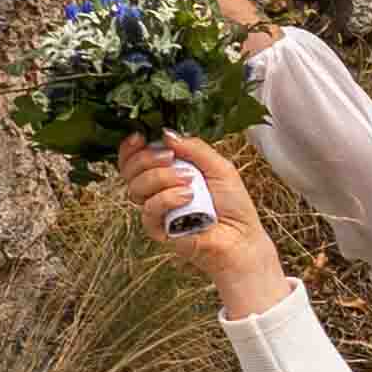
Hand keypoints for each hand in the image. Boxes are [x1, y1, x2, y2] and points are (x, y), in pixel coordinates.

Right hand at [111, 129, 284, 313]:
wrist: (241, 237)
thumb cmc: (233, 204)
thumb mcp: (219, 166)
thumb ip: (194, 148)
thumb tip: (165, 134)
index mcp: (168, 172)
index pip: (135, 158)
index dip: (131, 147)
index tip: (139, 137)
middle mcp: (157, 190)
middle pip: (129, 170)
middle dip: (147, 159)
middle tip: (170, 158)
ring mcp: (156, 210)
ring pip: (135, 188)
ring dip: (161, 178)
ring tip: (189, 182)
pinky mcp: (158, 230)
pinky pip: (148, 210)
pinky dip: (167, 199)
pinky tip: (187, 198)